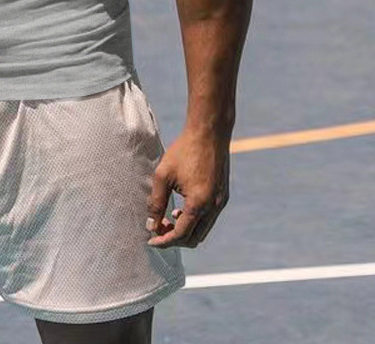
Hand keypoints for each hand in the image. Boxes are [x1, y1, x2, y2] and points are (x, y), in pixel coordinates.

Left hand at [146, 126, 229, 247]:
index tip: (150, 241)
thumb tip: (150, 225)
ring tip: (169, 216)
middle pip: (194, 239)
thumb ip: (156, 202)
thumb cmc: (183, 151)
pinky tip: (182, 208)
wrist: (209, 133)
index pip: (180, 235)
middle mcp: (213, 207)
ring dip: (185, 230)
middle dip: (174, 238)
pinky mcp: (223, 196)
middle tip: (158, 227)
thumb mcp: (163, 175)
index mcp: (198, 204)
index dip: (164, 241)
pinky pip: (209, 219)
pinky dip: (195, 221)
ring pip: (203, 231)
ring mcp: (221, 202)